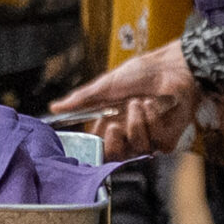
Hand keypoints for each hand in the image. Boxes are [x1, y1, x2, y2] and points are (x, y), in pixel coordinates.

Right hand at [50, 41, 198, 159]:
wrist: (169, 67)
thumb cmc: (140, 72)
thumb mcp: (105, 85)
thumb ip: (81, 100)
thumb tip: (54, 108)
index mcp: (111, 122)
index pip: (100, 147)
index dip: (100, 144)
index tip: (99, 133)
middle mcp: (129, 133)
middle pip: (117, 155)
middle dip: (115, 138)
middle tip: (115, 124)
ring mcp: (149, 137)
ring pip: (137, 148)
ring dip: (136, 122)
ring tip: (139, 102)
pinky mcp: (168, 138)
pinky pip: (158, 143)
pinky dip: (154, 121)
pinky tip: (155, 107)